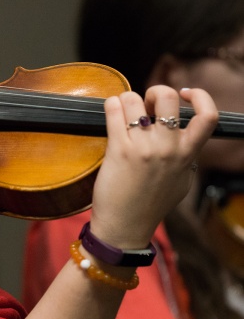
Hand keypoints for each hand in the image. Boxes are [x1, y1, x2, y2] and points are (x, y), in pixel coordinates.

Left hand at [89, 86, 216, 247]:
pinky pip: (113, 111)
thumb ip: (186, 157)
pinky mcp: (119, 150)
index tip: (185, 93)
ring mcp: (144, 148)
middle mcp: (168, 148)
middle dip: (154, 92)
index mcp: (187, 154)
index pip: (208, 116)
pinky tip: (110, 113)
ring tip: (123, 114)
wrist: (125, 226)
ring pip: (134, 100)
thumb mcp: (182, 180)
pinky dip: (110, 106)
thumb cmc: (150, 204)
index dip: (200, 97)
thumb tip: (183, 138)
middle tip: (145, 104)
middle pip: (167, 98)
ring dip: (126, 100)